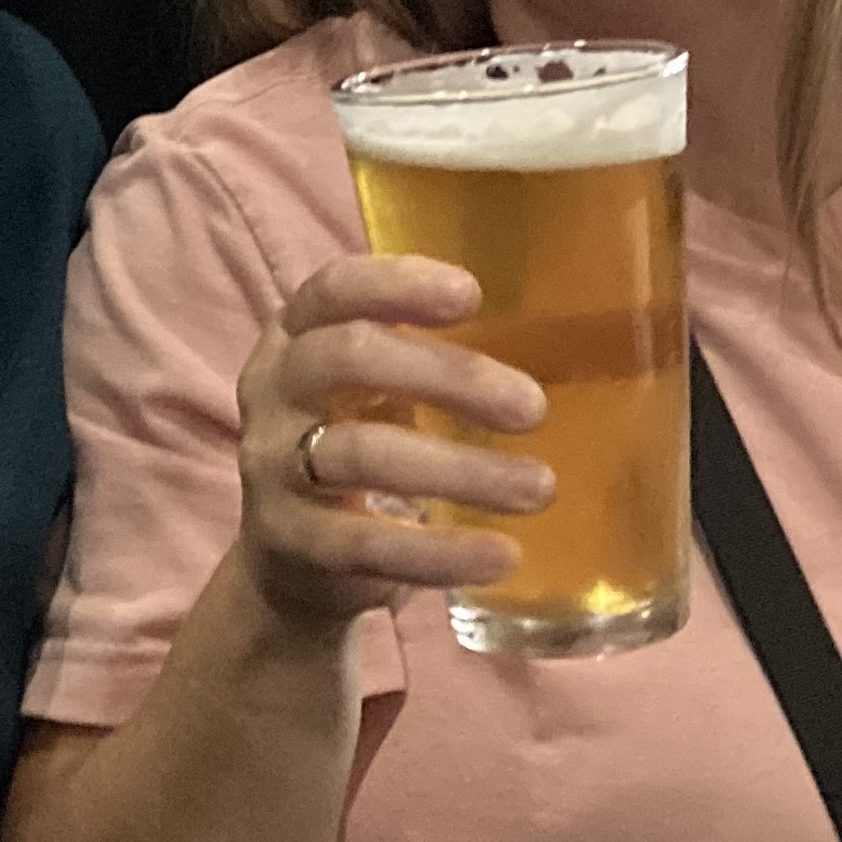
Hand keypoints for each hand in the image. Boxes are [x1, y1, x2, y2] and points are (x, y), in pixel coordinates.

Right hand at [235, 255, 552, 629]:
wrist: (291, 556)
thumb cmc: (359, 440)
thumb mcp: (379, 387)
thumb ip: (436, 357)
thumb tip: (571, 338)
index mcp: (297, 334)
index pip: (335, 288)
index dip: (398, 285)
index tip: (472, 295)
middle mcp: (273, 389)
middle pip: (349, 358)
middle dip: (448, 376)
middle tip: (534, 409)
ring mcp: (270, 465)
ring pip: (362, 454)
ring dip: (461, 471)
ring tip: (540, 488)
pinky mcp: (287, 539)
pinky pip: (364, 543)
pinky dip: (438, 552)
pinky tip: (500, 555)